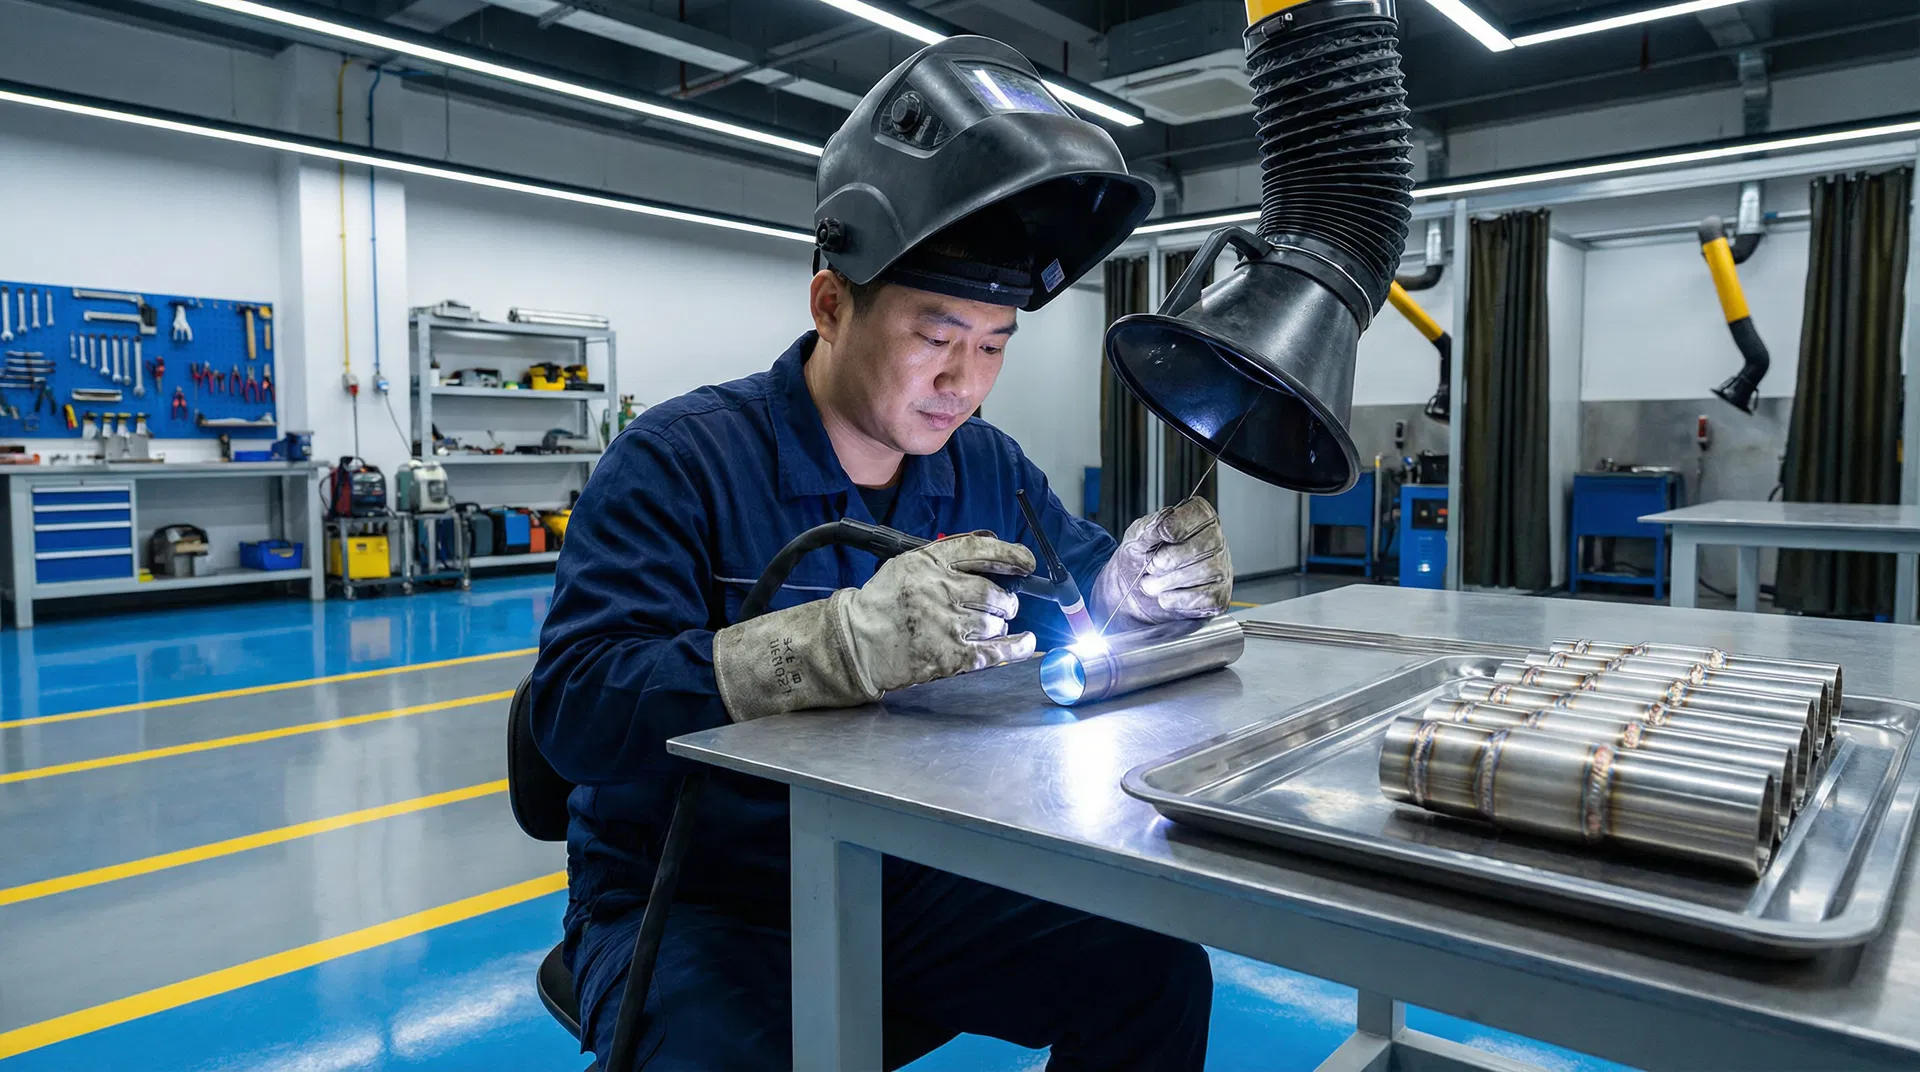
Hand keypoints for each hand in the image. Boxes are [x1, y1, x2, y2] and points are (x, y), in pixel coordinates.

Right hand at [713, 533, 1036, 719]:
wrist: (857, 640)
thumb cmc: (886, 600)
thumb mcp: (911, 563)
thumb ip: (950, 552)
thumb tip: (995, 544)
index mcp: (931, 560)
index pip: (982, 551)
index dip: (1012, 557)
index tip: (1027, 563)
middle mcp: (942, 590)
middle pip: (995, 593)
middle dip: (1004, 601)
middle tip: (999, 605)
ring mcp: (947, 625)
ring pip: (996, 622)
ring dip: (998, 624)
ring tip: (986, 626)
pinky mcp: (950, 656)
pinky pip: (996, 651)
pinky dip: (1016, 647)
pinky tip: (1025, 644)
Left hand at [1092, 497, 1231, 632]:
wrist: (1137, 590)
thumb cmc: (1143, 558)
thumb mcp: (1136, 537)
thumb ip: (1147, 529)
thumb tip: (1160, 524)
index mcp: (1198, 518)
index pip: (1197, 514)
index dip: (1173, 527)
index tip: (1159, 536)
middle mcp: (1215, 540)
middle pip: (1199, 547)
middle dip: (1166, 561)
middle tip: (1150, 567)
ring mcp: (1221, 569)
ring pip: (1204, 572)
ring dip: (1168, 582)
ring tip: (1152, 584)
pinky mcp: (1219, 595)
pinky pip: (1206, 597)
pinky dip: (1178, 600)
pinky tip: (1166, 595)